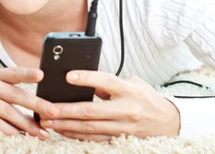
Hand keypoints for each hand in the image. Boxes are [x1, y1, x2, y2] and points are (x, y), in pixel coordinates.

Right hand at [0, 67, 58, 139]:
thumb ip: (5, 94)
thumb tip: (36, 108)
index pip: (12, 72)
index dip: (27, 73)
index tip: (43, 75)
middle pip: (14, 94)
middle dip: (36, 105)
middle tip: (53, 113)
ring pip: (6, 111)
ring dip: (26, 124)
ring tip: (40, 133)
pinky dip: (8, 131)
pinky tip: (19, 137)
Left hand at [38, 71, 180, 140]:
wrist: (167, 122)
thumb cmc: (146, 98)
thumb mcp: (134, 83)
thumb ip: (110, 84)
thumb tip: (87, 83)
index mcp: (129, 91)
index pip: (106, 82)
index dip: (87, 79)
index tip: (68, 76)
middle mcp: (126, 110)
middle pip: (91, 111)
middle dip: (66, 110)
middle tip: (47, 108)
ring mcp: (122, 127)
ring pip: (89, 128)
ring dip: (66, 125)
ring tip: (48, 120)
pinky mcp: (119, 139)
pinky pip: (93, 138)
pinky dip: (76, 135)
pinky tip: (62, 130)